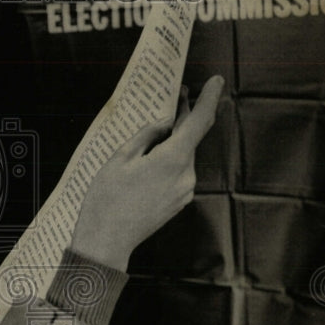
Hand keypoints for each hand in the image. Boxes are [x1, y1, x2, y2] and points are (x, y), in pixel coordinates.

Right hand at [70, 76, 224, 271]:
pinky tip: (150, 158)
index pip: (200, 122)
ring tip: (154, 130)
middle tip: (175, 96)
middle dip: (185, 117)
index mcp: (172, 159)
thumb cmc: (107, 201)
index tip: (217, 81)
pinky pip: (178, 172)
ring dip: (174, 140)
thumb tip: (165, 122)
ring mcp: (185, 190)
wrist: (107, 242)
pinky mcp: (179, 201)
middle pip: (190, 138)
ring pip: (183, 155)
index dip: (210, 99)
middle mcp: (186, 175)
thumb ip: (147, 135)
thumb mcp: (120, 158)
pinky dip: (170, 159)